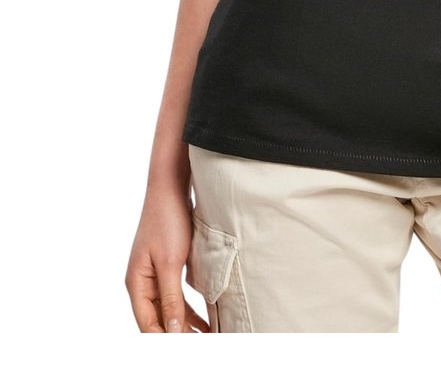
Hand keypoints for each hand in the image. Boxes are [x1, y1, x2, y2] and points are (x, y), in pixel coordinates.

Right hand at [125, 186, 210, 332]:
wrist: (171, 189)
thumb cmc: (167, 221)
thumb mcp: (170, 263)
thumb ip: (170, 298)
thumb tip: (172, 331)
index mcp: (136, 284)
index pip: (148, 325)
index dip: (166, 340)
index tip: (187, 349)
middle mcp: (142, 283)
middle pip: (157, 320)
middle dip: (177, 335)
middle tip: (201, 345)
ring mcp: (154, 275)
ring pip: (168, 310)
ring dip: (185, 324)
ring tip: (206, 337)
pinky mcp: (168, 267)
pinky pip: (176, 296)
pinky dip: (189, 309)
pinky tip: (204, 319)